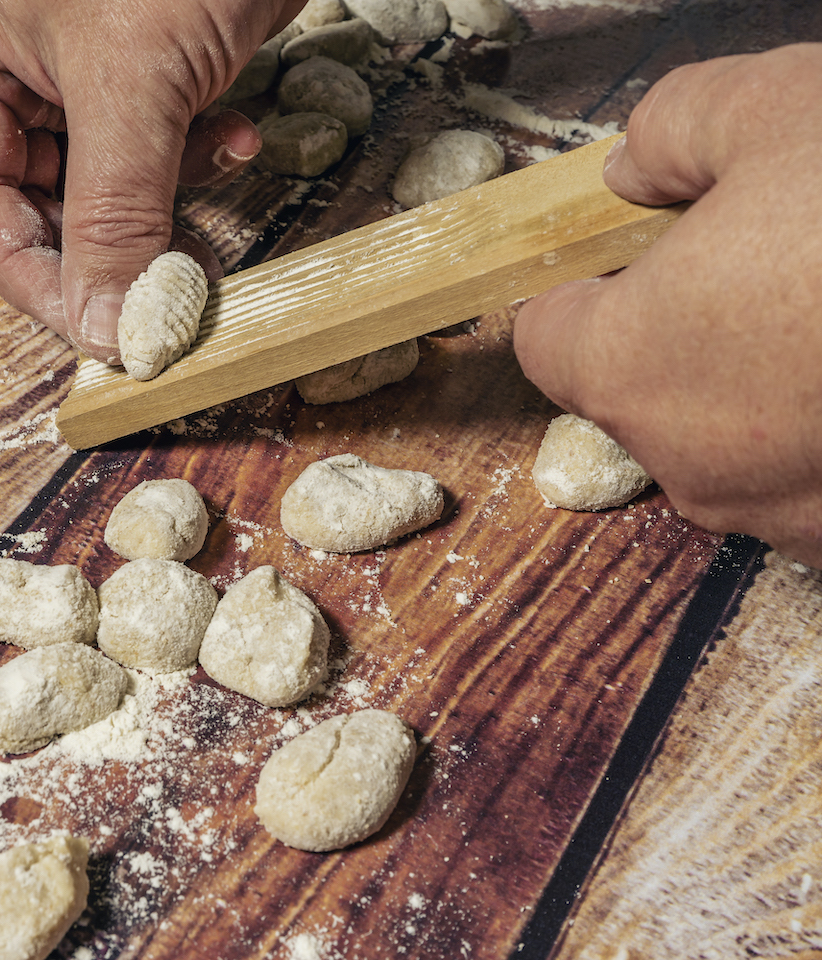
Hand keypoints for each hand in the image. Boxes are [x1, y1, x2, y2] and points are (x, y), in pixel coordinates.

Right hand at [0, 0, 303, 360]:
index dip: (31, 272)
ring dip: (163, 209)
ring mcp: (95, 62)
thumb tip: (106, 324)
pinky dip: (201, 159)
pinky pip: (164, 140)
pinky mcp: (161, 58)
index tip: (94, 331)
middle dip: (105, 248)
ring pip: (109, 177)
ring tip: (207, 220)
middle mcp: (22, 63)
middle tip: (162, 295)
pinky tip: (239, 144)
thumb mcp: (132, 78)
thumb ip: (114, 208)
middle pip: (40, 196)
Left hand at [514, 44, 821, 564]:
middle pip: (646, 389)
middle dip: (688, 325)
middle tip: (772, 255)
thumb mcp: (775, 108)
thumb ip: (669, 133)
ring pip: (739, 437)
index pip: (549, 337)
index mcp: (630, 364)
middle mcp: (691, 462)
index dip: (584, 282)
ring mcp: (785, 516)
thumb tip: (633, 171)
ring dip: (773, 381)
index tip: (632, 247)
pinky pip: (818, 471)